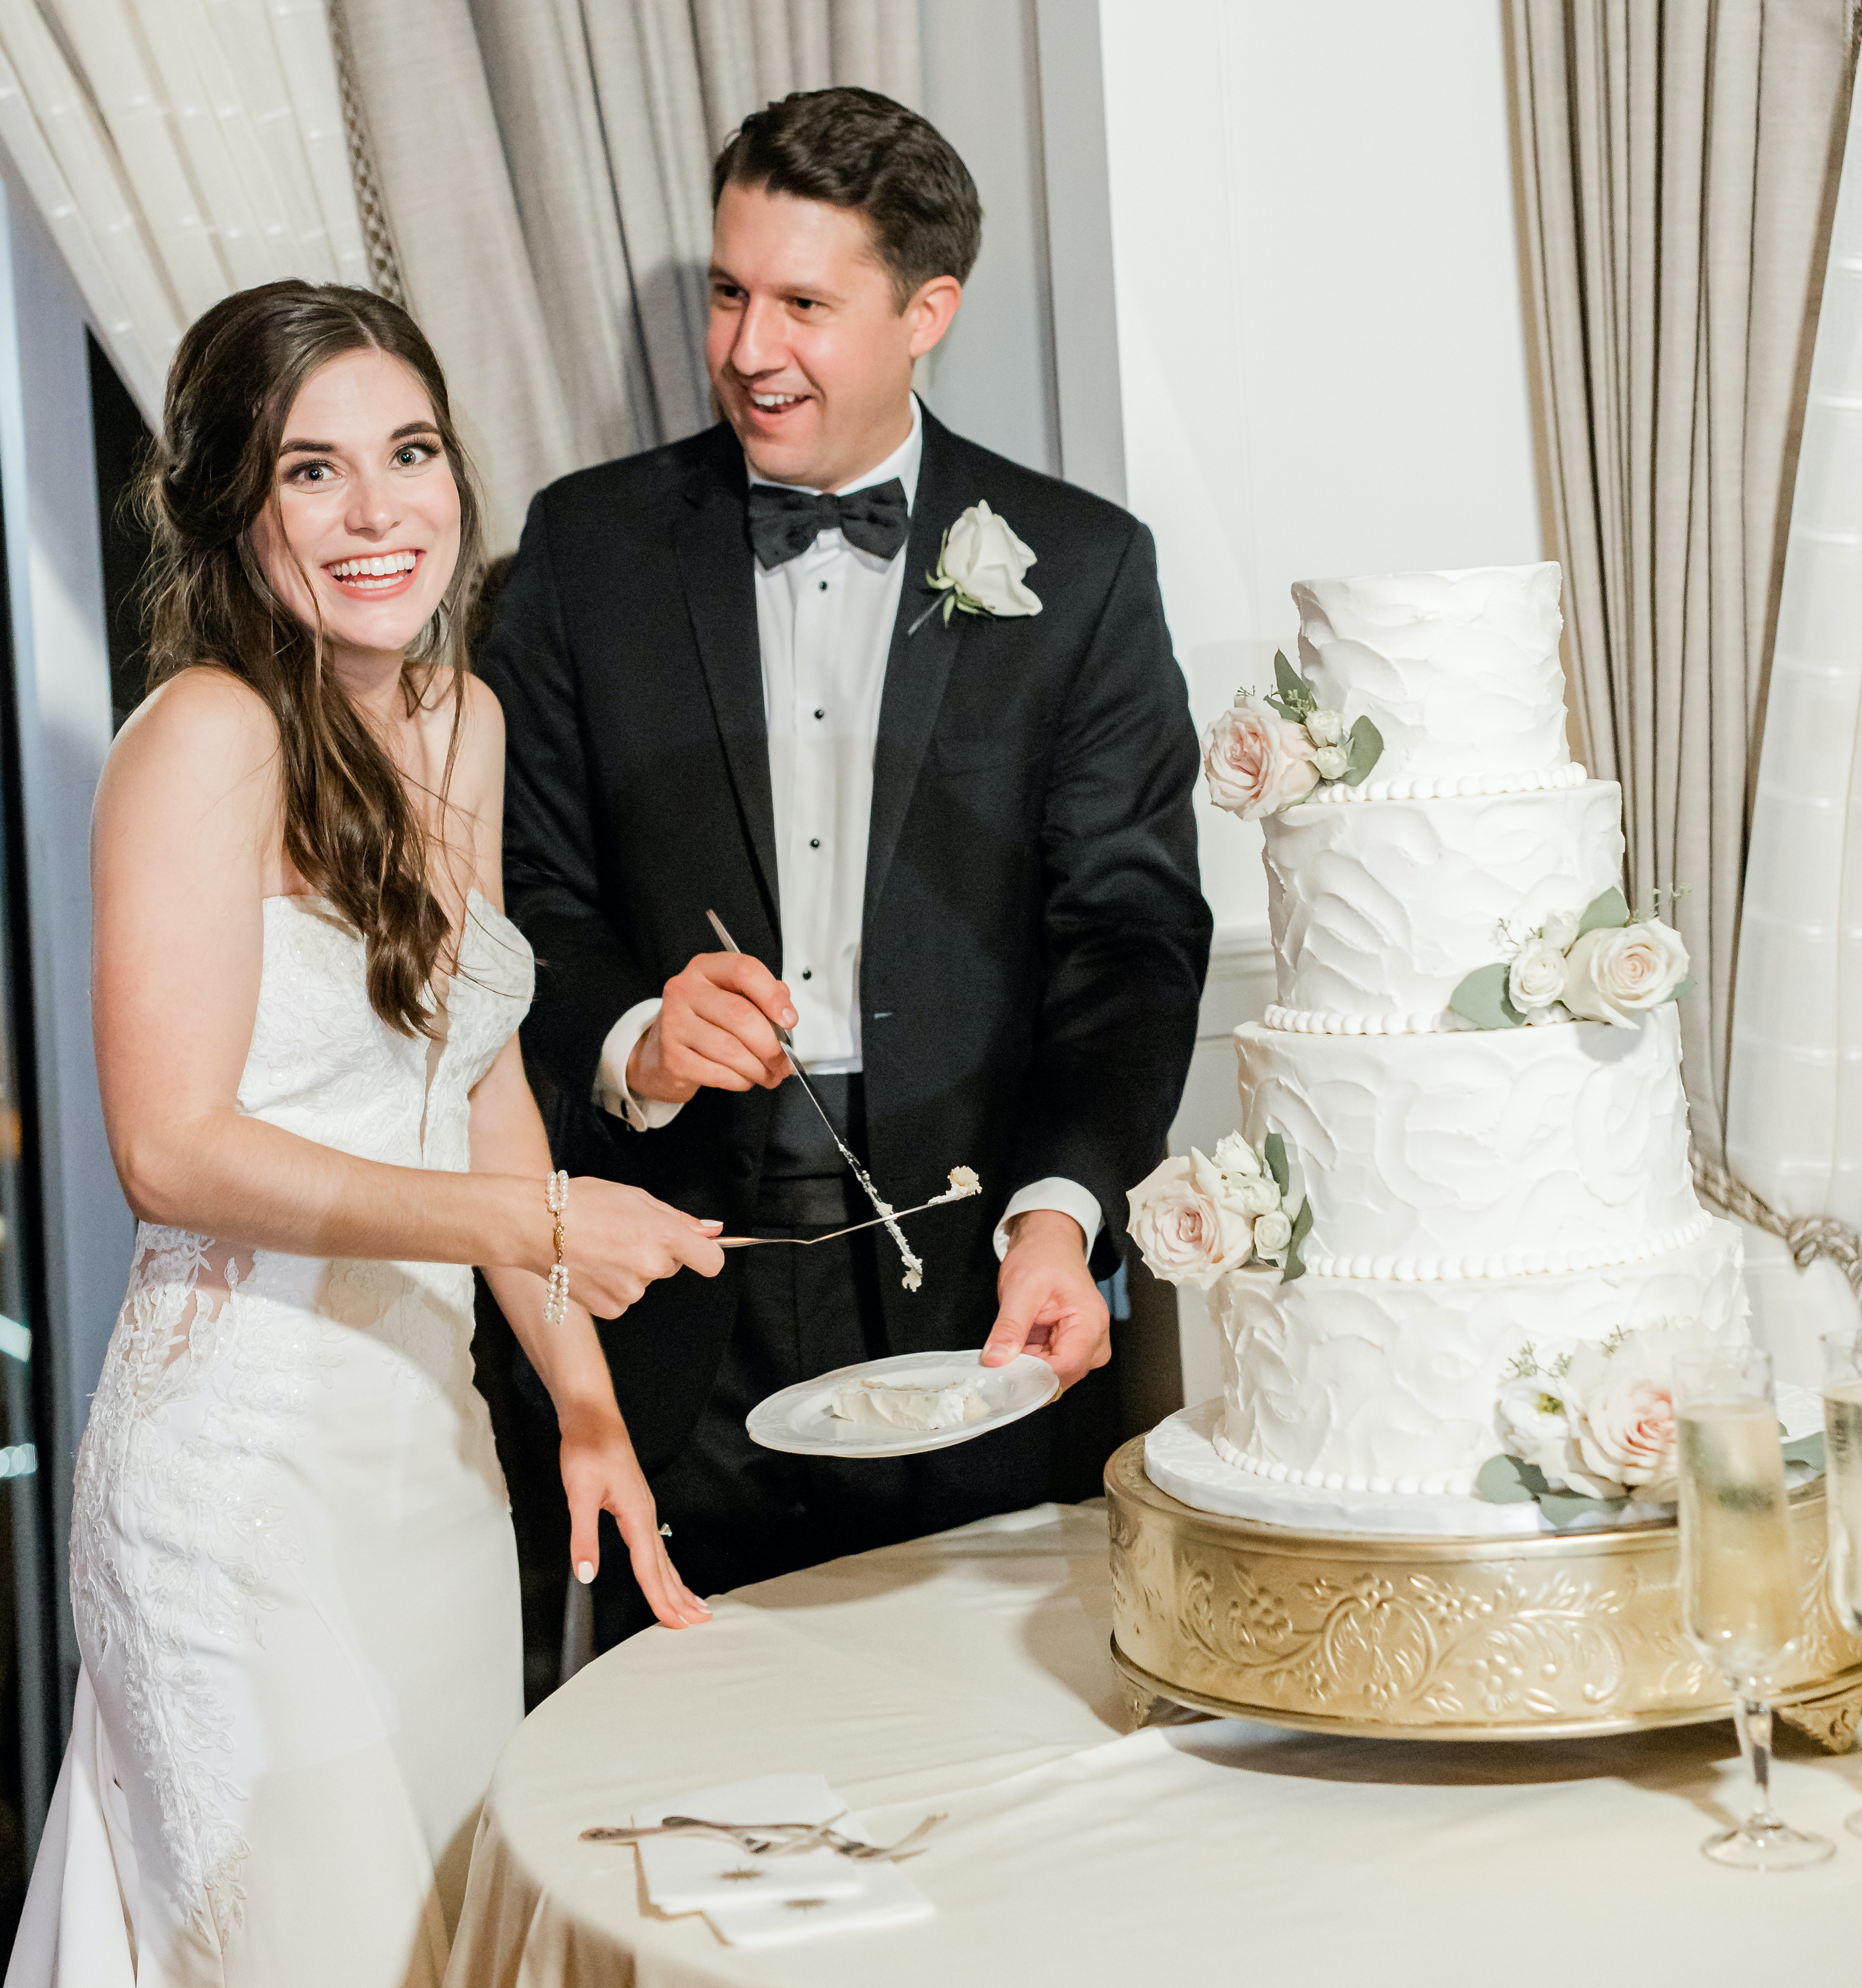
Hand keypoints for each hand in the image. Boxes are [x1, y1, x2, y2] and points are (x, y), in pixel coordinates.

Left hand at [560, 1406, 709, 1629]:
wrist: (593, 1418)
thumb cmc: (587, 1449)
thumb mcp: (579, 1495)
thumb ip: (584, 1537)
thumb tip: (587, 1574)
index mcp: (636, 1515)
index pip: (649, 1568)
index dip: (660, 1599)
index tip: (675, 1624)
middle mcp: (646, 1514)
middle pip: (665, 1566)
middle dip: (680, 1597)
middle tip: (697, 1623)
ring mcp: (644, 1509)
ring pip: (664, 1556)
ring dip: (678, 1583)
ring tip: (694, 1604)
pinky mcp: (636, 1505)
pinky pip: (656, 1544)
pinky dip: (664, 1565)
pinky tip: (665, 1570)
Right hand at [561, 1177, 724, 1317]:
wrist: (534, 1226)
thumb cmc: (583, 1203)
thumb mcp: (637, 1197)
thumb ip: (679, 1218)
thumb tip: (713, 1230)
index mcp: (664, 1235)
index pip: (711, 1261)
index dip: (706, 1254)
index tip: (697, 1251)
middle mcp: (651, 1266)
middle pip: (671, 1266)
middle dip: (655, 1252)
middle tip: (622, 1235)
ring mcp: (630, 1291)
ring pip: (644, 1282)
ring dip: (630, 1269)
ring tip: (600, 1248)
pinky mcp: (610, 1308)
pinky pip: (623, 1298)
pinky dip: (611, 1286)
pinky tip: (591, 1267)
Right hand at [628, 951, 795, 1103]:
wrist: (663, 1050)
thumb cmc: (707, 1021)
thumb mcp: (733, 997)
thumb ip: (762, 997)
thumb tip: (786, 1014)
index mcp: (706, 968)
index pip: (744, 970)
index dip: (773, 997)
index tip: (790, 1020)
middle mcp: (685, 990)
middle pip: (741, 1015)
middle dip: (771, 1045)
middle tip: (784, 1062)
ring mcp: (674, 1023)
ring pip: (731, 1049)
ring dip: (759, 1068)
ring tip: (770, 1074)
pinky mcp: (672, 1057)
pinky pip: (718, 1073)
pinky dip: (740, 1080)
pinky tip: (745, 1079)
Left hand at [981, 1209, 1110, 1390]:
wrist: (1048, 1243)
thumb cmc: (1042, 1257)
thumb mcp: (1020, 1289)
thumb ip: (1009, 1327)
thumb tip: (995, 1360)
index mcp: (1091, 1322)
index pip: (1067, 1365)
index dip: (1035, 1378)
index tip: (1003, 1378)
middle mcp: (1094, 1339)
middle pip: (1063, 1377)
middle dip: (1028, 1378)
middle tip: (995, 1371)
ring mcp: (1084, 1346)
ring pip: (1054, 1377)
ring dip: (1026, 1373)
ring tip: (1001, 1358)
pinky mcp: (1069, 1347)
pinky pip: (1048, 1368)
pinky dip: (1027, 1366)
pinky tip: (1010, 1357)